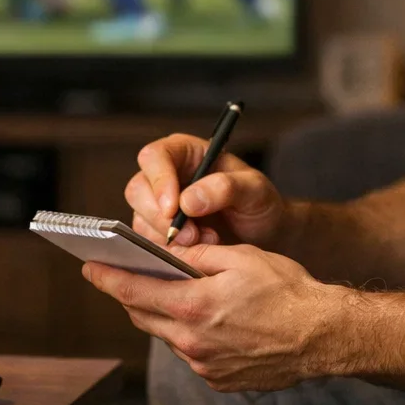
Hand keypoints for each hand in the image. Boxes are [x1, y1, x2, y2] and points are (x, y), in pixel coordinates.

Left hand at [83, 244, 341, 390]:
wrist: (324, 335)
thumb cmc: (286, 290)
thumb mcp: (240, 258)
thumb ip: (197, 257)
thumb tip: (168, 256)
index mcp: (192, 307)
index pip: (133, 292)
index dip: (107, 278)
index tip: (88, 268)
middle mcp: (192, 342)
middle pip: (143, 317)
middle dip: (131, 296)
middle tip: (123, 277)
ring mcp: (204, 366)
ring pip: (168, 336)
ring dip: (164, 315)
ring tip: (172, 295)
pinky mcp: (219, 380)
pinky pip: (192, 353)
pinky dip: (190, 335)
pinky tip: (207, 320)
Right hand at [126, 133, 294, 248]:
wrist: (266, 235)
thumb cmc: (260, 203)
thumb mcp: (254, 189)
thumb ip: (225, 188)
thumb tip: (188, 201)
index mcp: (185, 152)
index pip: (155, 157)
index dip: (159, 181)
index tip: (174, 208)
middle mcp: (166, 176)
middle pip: (138, 190)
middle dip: (160, 217)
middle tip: (191, 236)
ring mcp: (160, 205)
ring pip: (140, 219)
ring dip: (169, 238)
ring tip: (207, 241)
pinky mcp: (160, 232)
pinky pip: (149, 243)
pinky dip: (170, 252)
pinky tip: (198, 251)